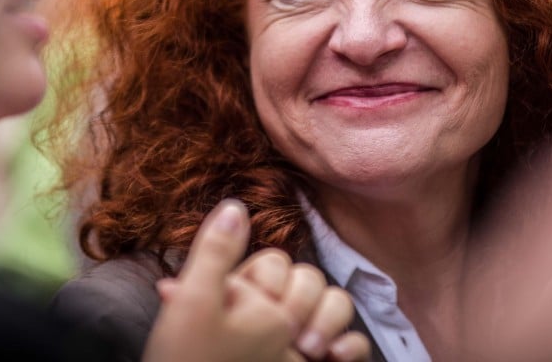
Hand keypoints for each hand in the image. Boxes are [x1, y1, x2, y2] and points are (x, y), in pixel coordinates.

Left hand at [145, 199, 369, 361]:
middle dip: (305, 300)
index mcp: (245, 296)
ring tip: (309, 348)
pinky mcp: (326, 361)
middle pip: (311, 278)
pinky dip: (351, 345)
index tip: (263, 301)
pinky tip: (333, 357)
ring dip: (330, 319)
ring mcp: (303, 337)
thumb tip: (234, 206)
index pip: (277, 263)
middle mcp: (276, 314)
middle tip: (289, 332)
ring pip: (337, 303)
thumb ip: (214, 255)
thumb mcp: (195, 302)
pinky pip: (356, 342)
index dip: (275, 279)